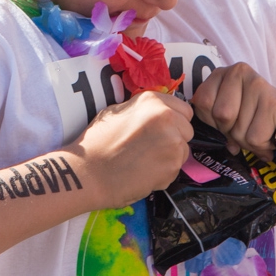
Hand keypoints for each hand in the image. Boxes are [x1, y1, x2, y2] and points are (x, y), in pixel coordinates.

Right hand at [72, 90, 192, 208]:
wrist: (88, 174)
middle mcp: (167, 117)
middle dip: (175, 138)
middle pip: (187, 129)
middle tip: (151, 147)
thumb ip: (143, 109)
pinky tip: (143, 173)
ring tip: (145, 161)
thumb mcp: (117, 112)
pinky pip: (176, 169)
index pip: (183, 109)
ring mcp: (172, 143)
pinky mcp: (172, 167)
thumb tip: (157, 111)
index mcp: (152, 101)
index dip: (173, 120)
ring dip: (170, 156)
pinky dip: (164, 173)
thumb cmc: (96, 142)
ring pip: (183, 150)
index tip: (161, 129)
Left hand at [191, 63, 275, 156]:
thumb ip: (216, 123)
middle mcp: (237, 71)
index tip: (228, 122)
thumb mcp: (229, 115)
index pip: (202, 103)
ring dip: (248, 142)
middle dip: (231, 131)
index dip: (212, 121)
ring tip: (260, 130)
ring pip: (237, 130)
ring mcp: (256, 83)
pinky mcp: (271, 101)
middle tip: (247, 127)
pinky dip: (261, 146)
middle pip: (220, 115)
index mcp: (221, 73)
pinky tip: (270, 136)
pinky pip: (254, 138)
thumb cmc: (254, 118)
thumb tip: (225, 143)